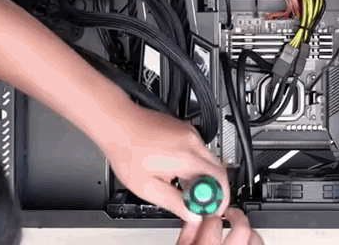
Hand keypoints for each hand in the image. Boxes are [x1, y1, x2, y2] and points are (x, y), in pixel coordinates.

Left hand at [102, 105, 230, 222]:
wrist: (118, 124)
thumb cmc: (126, 151)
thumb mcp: (147, 187)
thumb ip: (173, 202)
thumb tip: (191, 214)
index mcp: (186, 157)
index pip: (219, 179)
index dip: (220, 197)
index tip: (211, 207)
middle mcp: (192, 142)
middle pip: (218, 169)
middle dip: (213, 188)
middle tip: (199, 202)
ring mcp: (189, 133)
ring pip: (209, 158)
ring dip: (204, 175)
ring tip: (183, 185)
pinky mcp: (184, 129)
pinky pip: (200, 149)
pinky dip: (196, 163)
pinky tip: (177, 169)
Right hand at [177, 208, 263, 244]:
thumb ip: (186, 234)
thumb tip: (192, 215)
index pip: (214, 222)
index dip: (211, 212)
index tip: (210, 210)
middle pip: (242, 228)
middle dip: (236, 215)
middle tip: (230, 212)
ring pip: (256, 240)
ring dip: (249, 231)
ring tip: (240, 229)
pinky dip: (253, 242)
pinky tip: (244, 243)